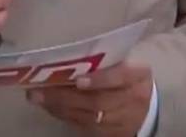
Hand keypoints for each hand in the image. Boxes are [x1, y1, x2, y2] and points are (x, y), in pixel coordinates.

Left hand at [26, 63, 153, 135]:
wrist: (148, 105)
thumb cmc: (128, 74)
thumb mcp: (124, 61)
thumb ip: (103, 59)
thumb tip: (64, 56)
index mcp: (139, 74)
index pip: (120, 76)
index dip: (99, 79)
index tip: (78, 80)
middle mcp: (134, 99)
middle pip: (99, 101)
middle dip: (66, 96)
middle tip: (39, 89)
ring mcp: (124, 120)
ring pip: (89, 117)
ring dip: (60, 107)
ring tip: (38, 97)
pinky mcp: (112, 134)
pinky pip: (85, 127)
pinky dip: (65, 116)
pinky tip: (50, 107)